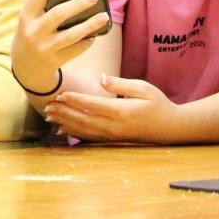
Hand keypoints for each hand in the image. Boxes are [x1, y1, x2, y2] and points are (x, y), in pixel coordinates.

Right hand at [11, 0, 110, 93]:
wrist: (24, 67)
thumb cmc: (32, 33)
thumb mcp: (30, 19)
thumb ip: (44, 5)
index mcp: (26, 16)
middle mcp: (33, 31)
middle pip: (59, 13)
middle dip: (79, 3)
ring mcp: (44, 48)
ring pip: (72, 35)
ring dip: (90, 24)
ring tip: (104, 16)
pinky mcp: (54, 61)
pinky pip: (76, 50)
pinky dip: (87, 41)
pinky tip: (94, 35)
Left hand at [44, 74, 180, 142]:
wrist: (170, 128)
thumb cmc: (158, 104)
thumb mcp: (143, 88)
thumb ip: (120, 84)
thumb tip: (101, 78)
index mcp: (122, 111)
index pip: (93, 105)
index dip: (75, 100)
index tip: (60, 94)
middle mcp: (115, 126)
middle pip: (84, 120)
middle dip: (64, 112)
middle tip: (47, 106)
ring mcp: (113, 135)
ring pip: (84, 130)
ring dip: (65, 123)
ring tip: (49, 117)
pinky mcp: (113, 139)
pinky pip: (90, 137)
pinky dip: (74, 133)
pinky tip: (62, 130)